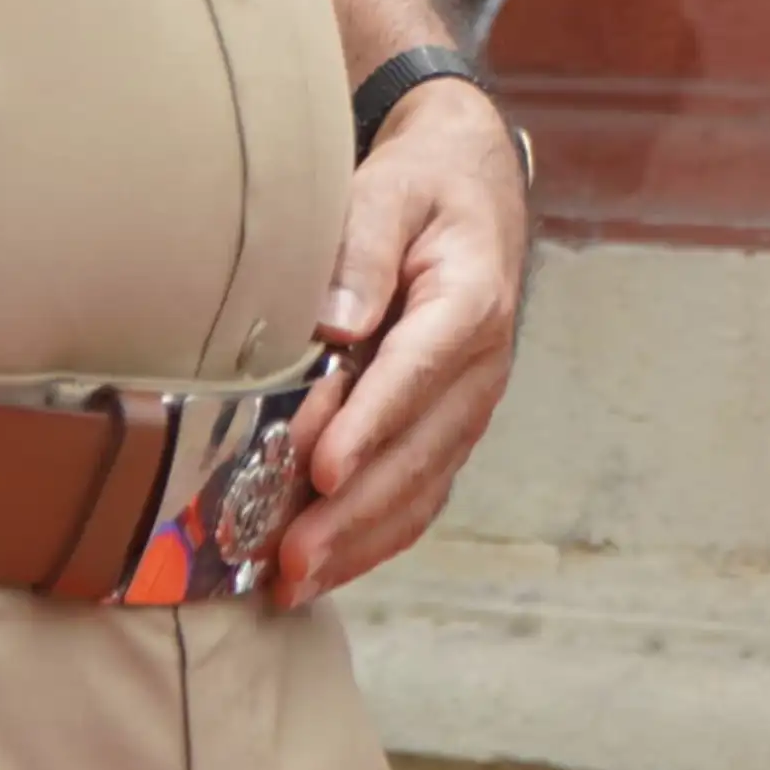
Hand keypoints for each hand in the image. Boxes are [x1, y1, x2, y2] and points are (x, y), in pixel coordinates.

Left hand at [277, 77, 524, 603]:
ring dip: (359, 540)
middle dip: (354, 511)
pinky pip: (419, 497)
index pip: (418, 371)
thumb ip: (363, 246)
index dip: (372, 425)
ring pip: (421, 487)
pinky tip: (324, 570)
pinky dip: (374, 540)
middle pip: (419, 451)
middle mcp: (479, 368)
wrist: (471, 194)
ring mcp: (467, 407)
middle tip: (290, 554)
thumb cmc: (421, 191)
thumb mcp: (392, 189)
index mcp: (470, 302)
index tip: (324, 468)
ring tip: (295, 580)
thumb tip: (336, 319)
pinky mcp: (448, 431)